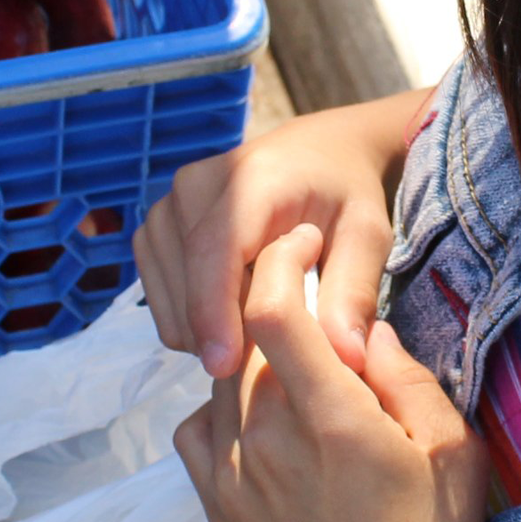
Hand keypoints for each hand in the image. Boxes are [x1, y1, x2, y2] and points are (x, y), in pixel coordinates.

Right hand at [133, 87, 427, 378]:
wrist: (318, 154)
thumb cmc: (347, 196)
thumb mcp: (367, 236)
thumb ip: (355, 292)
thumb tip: (347, 358)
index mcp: (251, 179)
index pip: (214, 252)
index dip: (213, 312)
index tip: (223, 367)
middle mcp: (195, 185)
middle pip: (187, 285)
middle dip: (225, 330)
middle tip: (280, 342)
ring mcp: (166, 205)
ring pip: (168, 300)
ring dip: (209, 327)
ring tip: (262, 314)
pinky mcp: (153, 227)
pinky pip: (159, 298)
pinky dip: (194, 317)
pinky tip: (237, 307)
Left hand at [172, 227, 493, 521]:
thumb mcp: (454, 451)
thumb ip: (406, 377)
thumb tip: (362, 326)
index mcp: (332, 421)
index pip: (272, 310)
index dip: (281, 259)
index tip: (306, 244)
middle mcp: (267, 442)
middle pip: (244, 336)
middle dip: (273, 300)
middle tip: (313, 296)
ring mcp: (231, 478)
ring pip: (221, 380)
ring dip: (252, 354)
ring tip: (296, 363)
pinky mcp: (216, 509)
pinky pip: (198, 429)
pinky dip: (223, 407)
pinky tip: (263, 420)